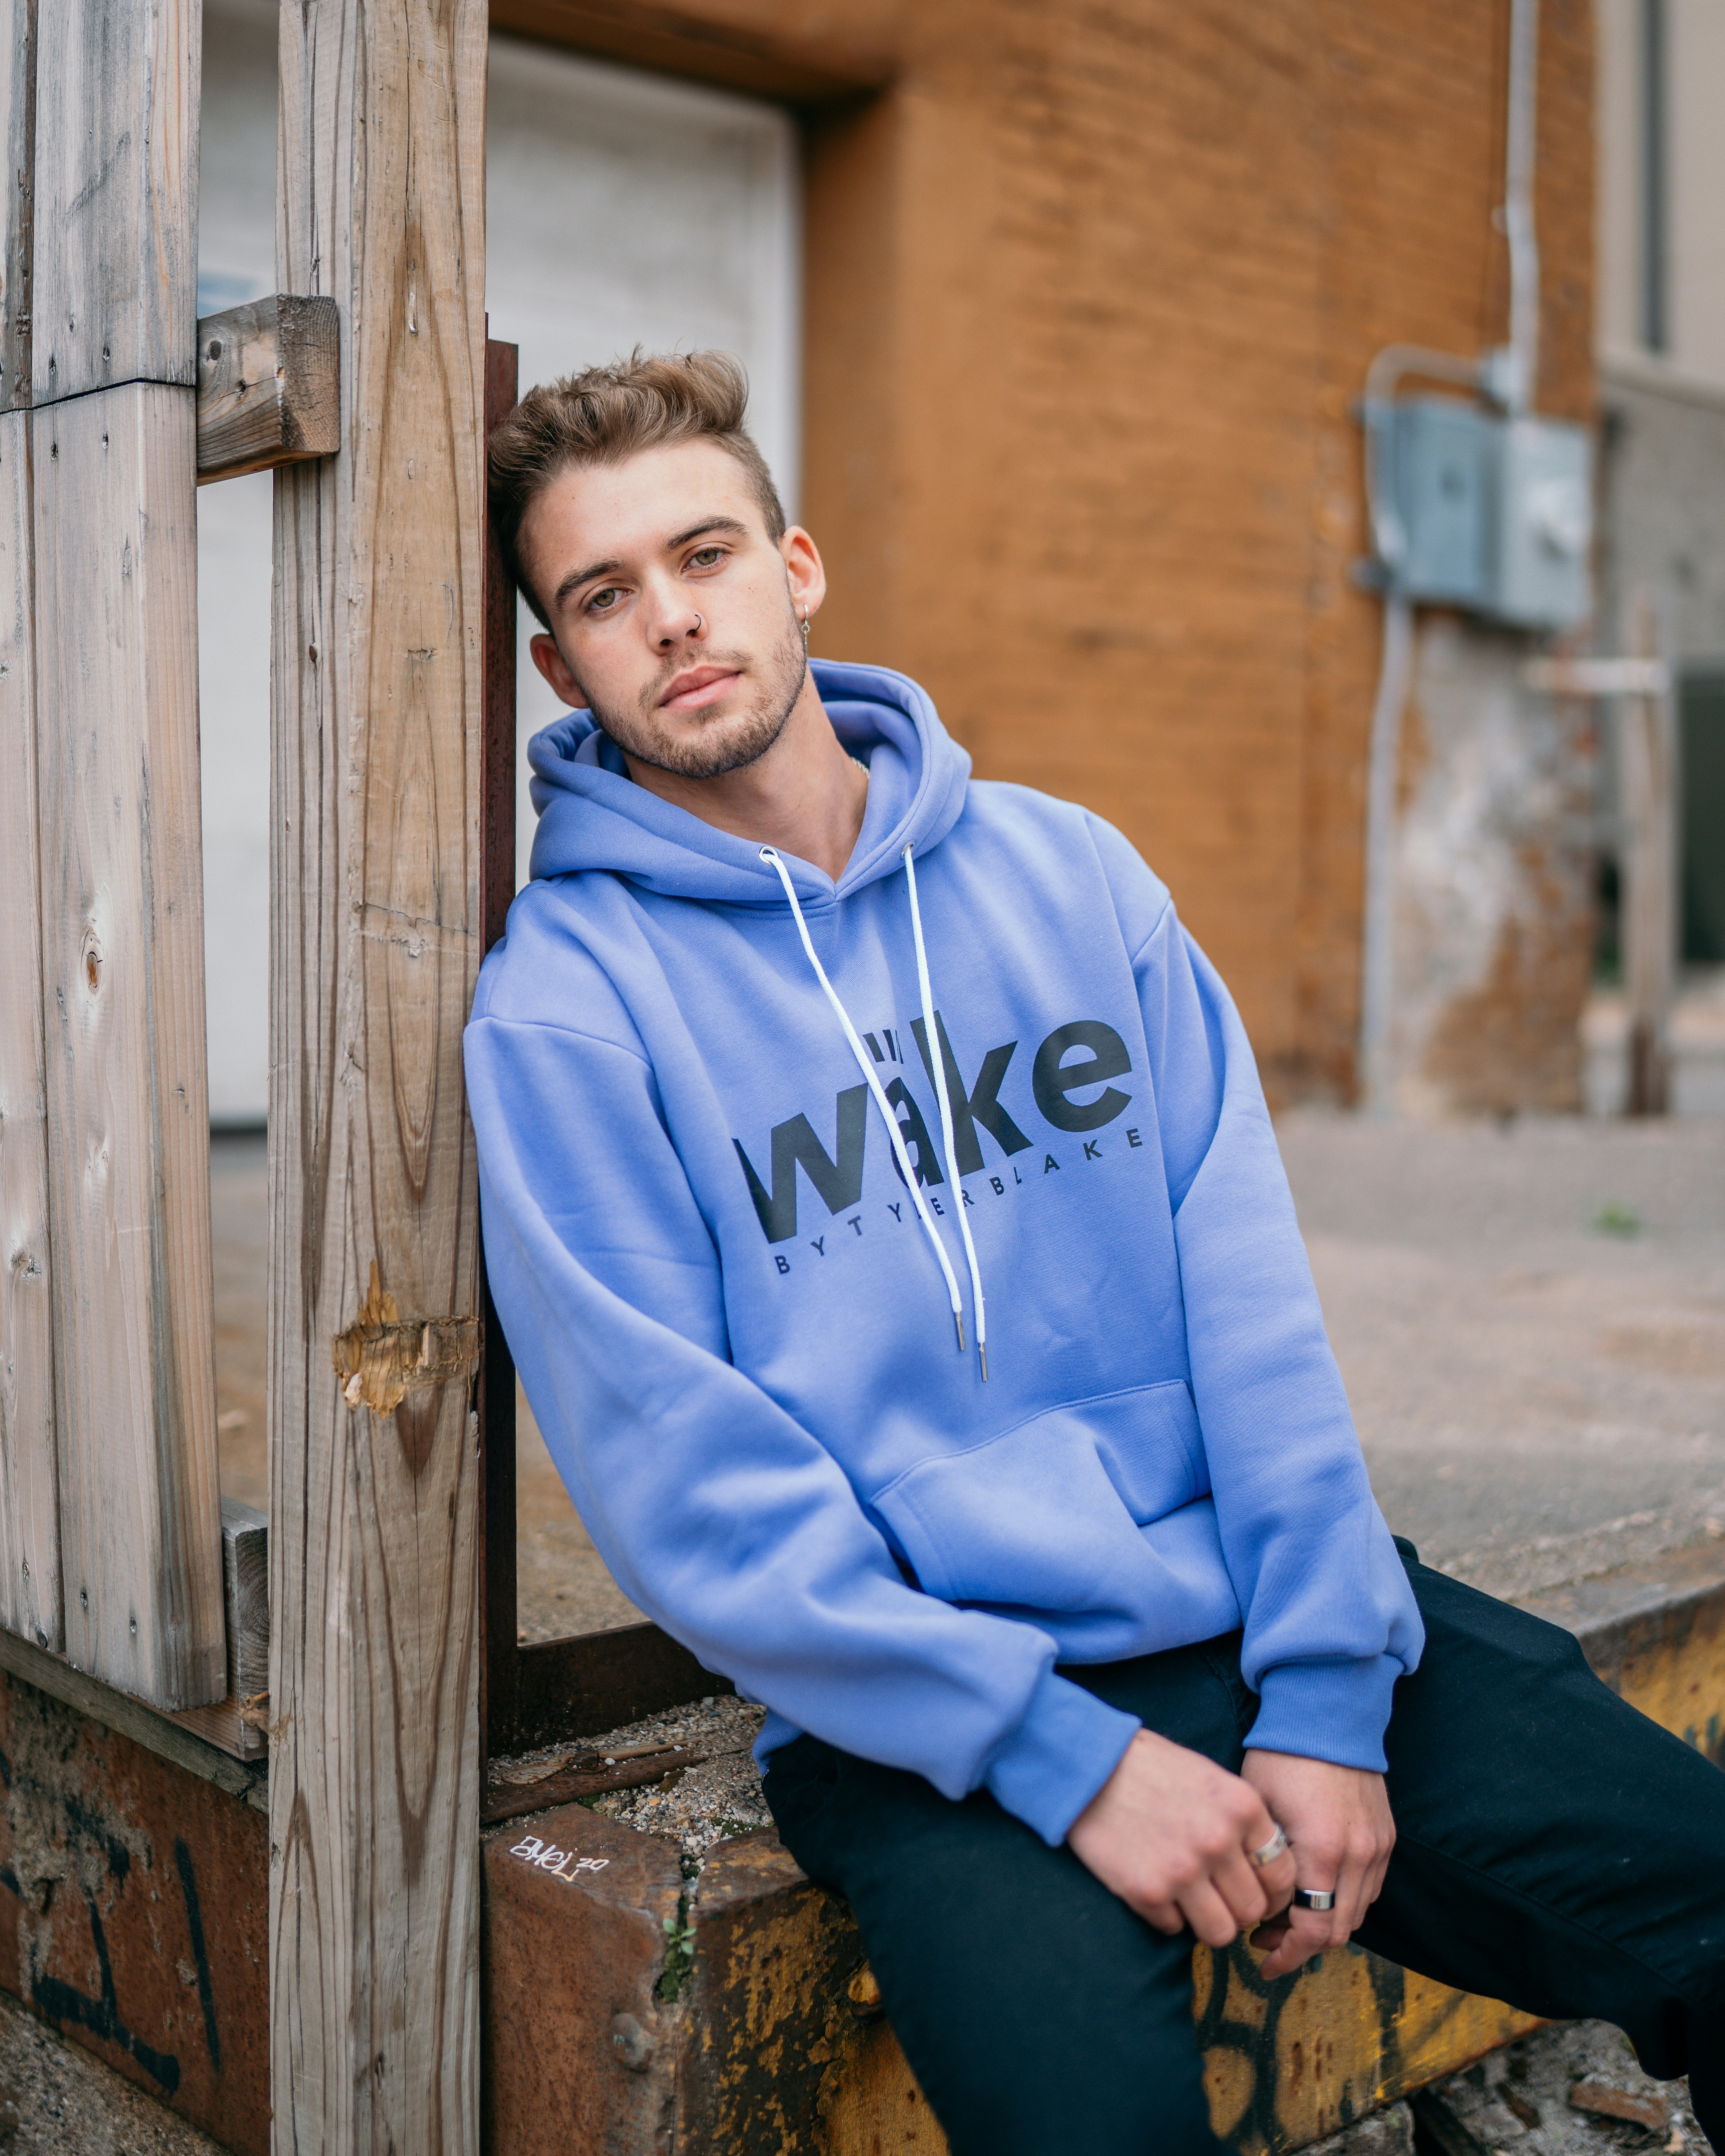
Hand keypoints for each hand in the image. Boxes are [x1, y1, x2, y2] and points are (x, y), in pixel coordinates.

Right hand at [1067, 1729, 1296, 1947]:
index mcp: (1242, 1807)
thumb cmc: (1153, 1769)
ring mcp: (1183, 1870)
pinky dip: (1167, 1916)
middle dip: (1238, 1909)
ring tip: (1190, 1901)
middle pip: (1253, 1910)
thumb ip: (1243, 1822)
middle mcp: (1218, 1841)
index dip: (1272, 1893)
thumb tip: (1265, 1870)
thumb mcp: (1212, 1779)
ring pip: (1221, 1932)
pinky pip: (1175, 1930)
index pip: (1283, 1877)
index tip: (1256, 1892)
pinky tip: (1154, 1886)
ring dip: (1207, 1922)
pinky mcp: (1147, 1892)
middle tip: (1217, 1896)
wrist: (1090, 1764)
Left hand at [1239, 1750, 1394, 1979]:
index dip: (1285, 1955)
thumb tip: (1254, 1906)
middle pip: (1337, 1931)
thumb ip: (1262, 1864)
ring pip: (1356, 1915)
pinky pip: (1368, 1889)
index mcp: (1322, 1851)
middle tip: (1263, 1940)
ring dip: (1323, 1926)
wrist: (1327, 1715)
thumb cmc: (1280, 1757)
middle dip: (1300, 1947)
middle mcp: (1357, 1856)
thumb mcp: (1259, 1811)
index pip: (1312, 1930)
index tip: (1259, 1961)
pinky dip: (1343, 1902)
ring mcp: (1377, 1848)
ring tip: (1283, 1918)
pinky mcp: (1386, 1837)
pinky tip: (1313, 1891)